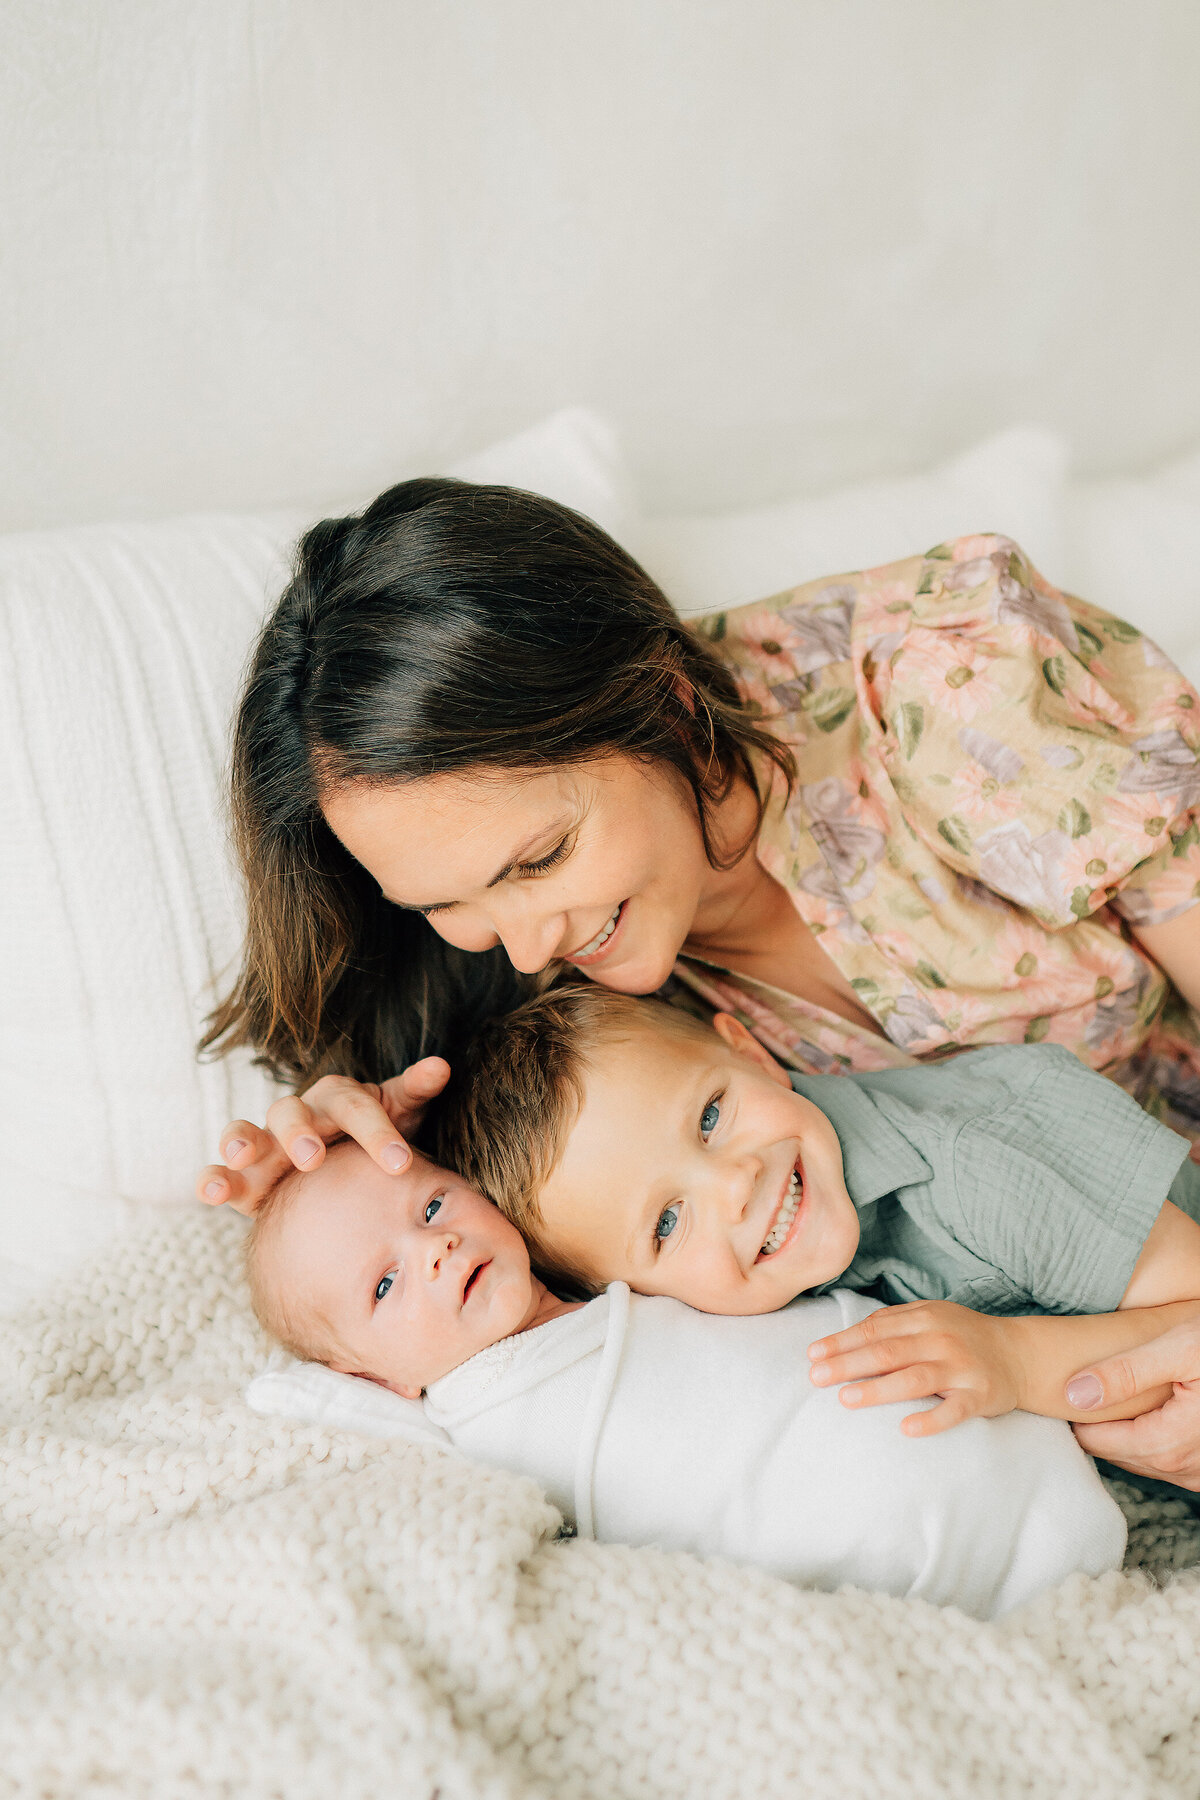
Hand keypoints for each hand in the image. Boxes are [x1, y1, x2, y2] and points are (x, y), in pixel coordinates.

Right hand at [194, 1058, 450, 1215]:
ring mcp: (267, 1144)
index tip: (401, 1164)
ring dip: (239, 1142)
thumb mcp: (398, 1111)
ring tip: (237, 1154)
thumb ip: (415, 1090)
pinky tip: (211, 1191)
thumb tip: (441, 1065)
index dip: (377, 1133)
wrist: (344, 1165)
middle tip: (312, 1158)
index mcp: (338, 1099)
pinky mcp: (247, 1178)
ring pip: (246, 1134)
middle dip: (299, 1132)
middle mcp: (298, 1115)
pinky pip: (223, 1173)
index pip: (356, 1107)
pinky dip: (212, 1179)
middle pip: (291, 1112)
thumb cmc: (374, 1135)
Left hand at [807, 1300, 1022, 1436]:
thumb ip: (893, 1322)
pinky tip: (905, 1428)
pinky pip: (953, 1411)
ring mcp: (961, 1368)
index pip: (875, 1329)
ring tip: (846, 1399)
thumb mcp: (931, 1316)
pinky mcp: (979, 1396)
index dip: (842, 1342)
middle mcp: (940, 1340)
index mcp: (924, 1318)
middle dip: (848, 1364)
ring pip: (914, 1379)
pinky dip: (931, 1420)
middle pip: (888, 1352)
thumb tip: (847, 1335)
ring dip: (878, 1389)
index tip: (813, 1355)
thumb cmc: (963, 1335)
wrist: (1019, 1354)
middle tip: (817, 1378)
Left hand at [1068, 1315, 1199, 1490]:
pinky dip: (1150, 1440)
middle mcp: (1189, 1469)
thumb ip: (1127, 1372)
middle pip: (1117, 1455)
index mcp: (1172, 1443)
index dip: (1076, 1416)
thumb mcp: (1179, 1347)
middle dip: (1098, 1425)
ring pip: (1142, 1461)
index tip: (1060, 1390)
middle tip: (1080, 1391)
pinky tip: (1146, 1412)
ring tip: (1110, 1399)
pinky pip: (1167, 1462)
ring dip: (1124, 1435)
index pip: (1097, 1442)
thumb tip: (1074, 1395)